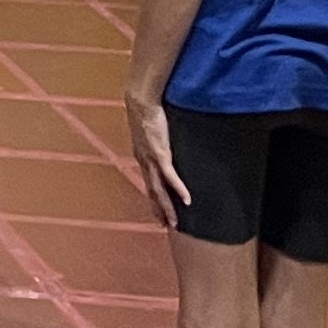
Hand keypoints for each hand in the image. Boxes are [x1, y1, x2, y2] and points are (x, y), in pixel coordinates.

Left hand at [125, 95, 188, 216]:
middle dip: (160, 211)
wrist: (141, 101)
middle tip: (166, 226)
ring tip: (175, 222)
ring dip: (168, 207)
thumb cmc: (147, 112)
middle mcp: (144, 162)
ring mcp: (151, 159)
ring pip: (159, 190)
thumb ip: (157, 141)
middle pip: (152, 192)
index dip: (154, 201)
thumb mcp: (151, 131)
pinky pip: (171, 176)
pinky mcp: (160, 153)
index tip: (159, 214)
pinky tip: (187, 200)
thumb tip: (166, 143)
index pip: (149, 185)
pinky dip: (179, 189)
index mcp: (142, 157)